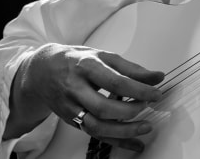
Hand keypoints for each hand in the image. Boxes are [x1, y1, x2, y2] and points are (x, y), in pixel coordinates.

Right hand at [10, 43, 164, 151]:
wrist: (41, 71)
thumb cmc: (76, 61)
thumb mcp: (102, 56)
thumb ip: (131, 68)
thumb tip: (157, 77)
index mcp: (86, 66)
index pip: (116, 81)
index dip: (139, 89)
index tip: (157, 93)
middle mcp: (75, 88)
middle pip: (104, 107)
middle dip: (131, 110)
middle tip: (149, 106)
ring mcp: (71, 107)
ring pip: (97, 126)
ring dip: (125, 131)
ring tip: (146, 127)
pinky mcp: (71, 120)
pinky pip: (95, 135)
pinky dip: (117, 142)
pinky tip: (135, 143)